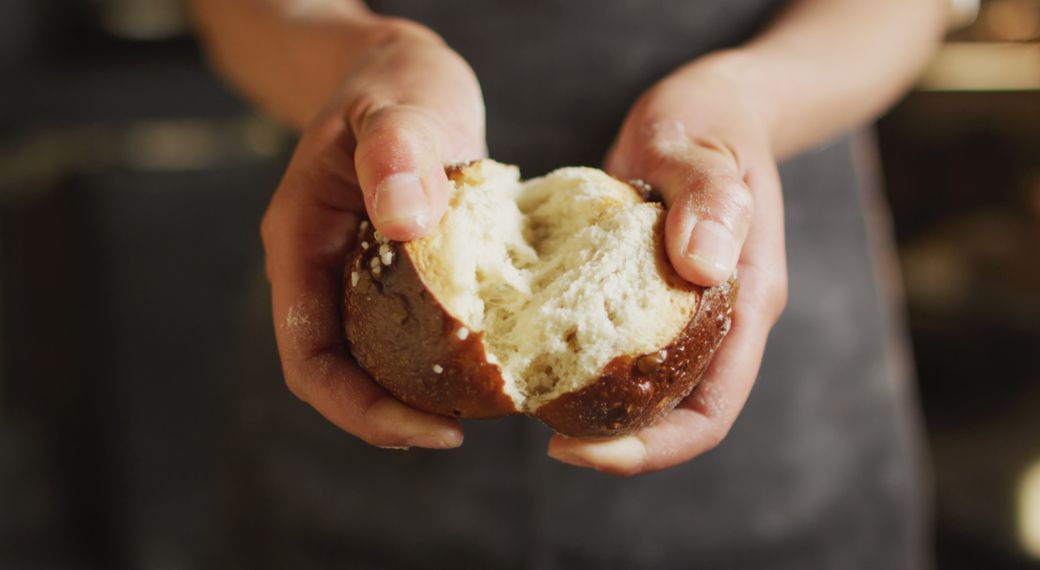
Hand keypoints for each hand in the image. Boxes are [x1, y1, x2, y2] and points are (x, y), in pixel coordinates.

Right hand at [260, 19, 484, 448]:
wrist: (396, 73)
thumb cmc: (394, 82)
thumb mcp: (398, 103)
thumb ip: (396, 149)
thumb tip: (405, 221)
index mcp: (301, 242)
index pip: (310, 358)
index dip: (361, 409)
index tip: (432, 429)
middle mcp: (321, 269)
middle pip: (339, 374)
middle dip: (392, 414)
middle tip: (461, 431)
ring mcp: (355, 273)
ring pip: (372, 359)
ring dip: (417, 392)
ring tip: (482, 405)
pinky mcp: (394, 272)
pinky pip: (408, 331)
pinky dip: (442, 355)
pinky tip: (491, 357)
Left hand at [548, 59, 788, 473]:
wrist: (712, 106)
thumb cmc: (711, 120)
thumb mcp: (706, 145)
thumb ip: (710, 197)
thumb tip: (701, 265)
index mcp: (744, 302)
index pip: (709, 412)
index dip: (650, 449)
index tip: (576, 451)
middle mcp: (718, 321)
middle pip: (675, 416)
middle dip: (615, 444)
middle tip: (546, 439)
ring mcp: (686, 312)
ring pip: (647, 390)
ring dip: (596, 410)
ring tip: (532, 400)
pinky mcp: (653, 297)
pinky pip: (623, 349)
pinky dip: (583, 363)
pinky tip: (534, 349)